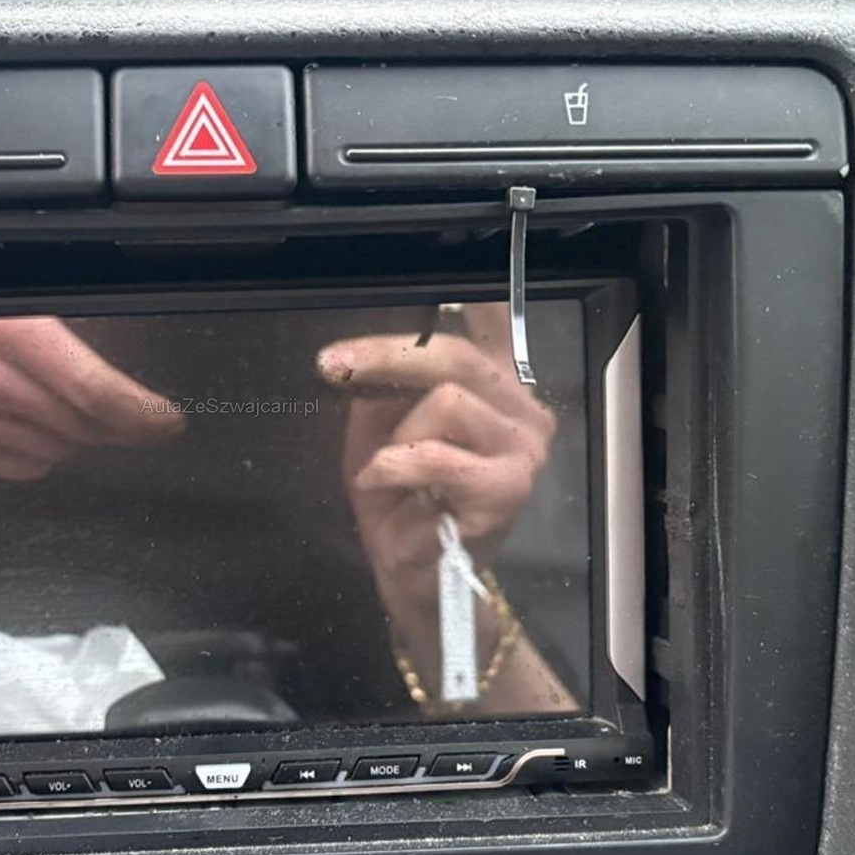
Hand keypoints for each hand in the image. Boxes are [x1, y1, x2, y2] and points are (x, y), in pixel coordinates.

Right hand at [0, 316, 184, 479]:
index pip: (90, 388)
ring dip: (69, 435)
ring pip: (57, 451)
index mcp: (5, 329)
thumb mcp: (11, 307)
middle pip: (79, 425)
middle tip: (134, 418)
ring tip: (41, 402)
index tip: (168, 422)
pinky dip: (35, 449)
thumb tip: (133, 387)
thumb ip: (66, 341)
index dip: (139, 412)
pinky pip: (26, 468)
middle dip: (114, 424)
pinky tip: (12, 420)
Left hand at [318, 305, 559, 698]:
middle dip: (386, 354)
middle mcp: (522, 408)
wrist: (418, 576)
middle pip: (454, 353)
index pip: (494, 321)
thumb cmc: (400, 501)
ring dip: (396, 434)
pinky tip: (384, 481)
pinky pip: (437, 454)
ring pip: (446, 399)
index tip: (446, 278)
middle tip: (331, 365)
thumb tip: (367, 350)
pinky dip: (396, 464)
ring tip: (387, 469)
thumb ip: (384, 385)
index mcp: (494, 386)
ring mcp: (524, 448)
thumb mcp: (379, 429)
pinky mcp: (509, 488)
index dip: (472, 294)